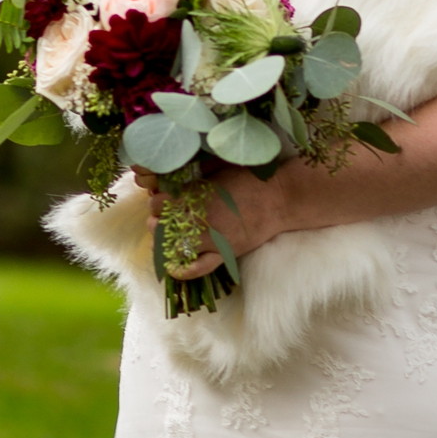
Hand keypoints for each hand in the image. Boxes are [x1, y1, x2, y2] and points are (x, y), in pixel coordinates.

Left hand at [133, 168, 284, 277]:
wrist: (280, 198)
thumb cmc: (251, 178)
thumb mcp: (220, 167)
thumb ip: (196, 171)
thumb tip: (173, 172)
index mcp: (197, 194)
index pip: (159, 203)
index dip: (156, 201)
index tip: (161, 200)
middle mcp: (199, 218)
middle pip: (162, 226)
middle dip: (157, 222)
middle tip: (160, 219)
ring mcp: (211, 238)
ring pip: (174, 247)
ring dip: (165, 243)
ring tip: (164, 238)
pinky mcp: (224, 253)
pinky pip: (199, 268)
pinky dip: (183, 270)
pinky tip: (173, 267)